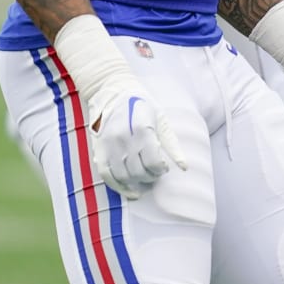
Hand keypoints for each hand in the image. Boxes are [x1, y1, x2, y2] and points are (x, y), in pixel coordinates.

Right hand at [83, 74, 187, 199]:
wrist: (112, 91)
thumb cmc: (142, 106)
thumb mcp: (161, 120)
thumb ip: (172, 145)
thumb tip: (184, 167)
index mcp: (142, 130)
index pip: (153, 163)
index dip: (161, 169)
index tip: (164, 167)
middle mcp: (123, 139)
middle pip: (139, 172)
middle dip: (151, 177)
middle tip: (155, 172)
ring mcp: (109, 145)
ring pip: (123, 176)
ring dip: (136, 183)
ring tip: (144, 178)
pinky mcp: (98, 149)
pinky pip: (106, 175)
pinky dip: (118, 187)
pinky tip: (130, 191)